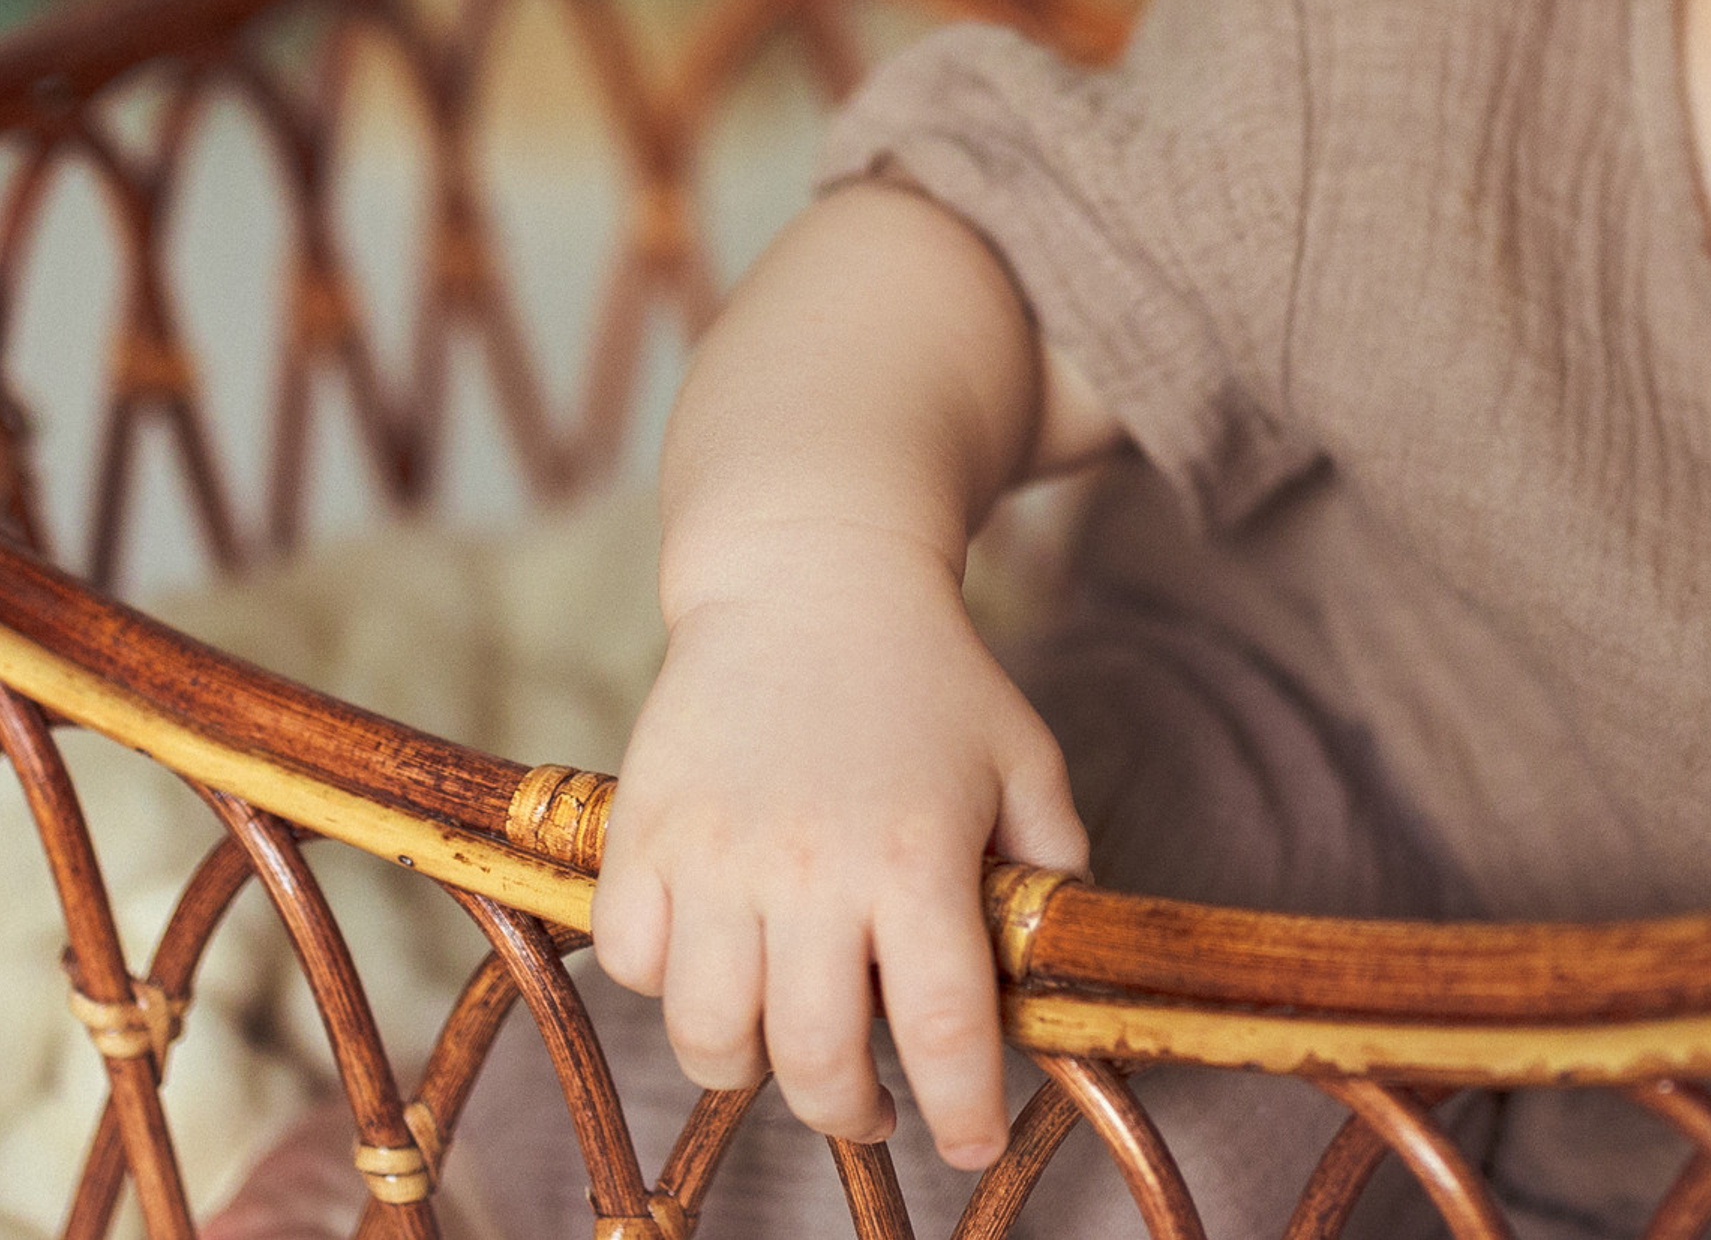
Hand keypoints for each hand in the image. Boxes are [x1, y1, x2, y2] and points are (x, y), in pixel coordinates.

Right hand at [588, 535, 1087, 1168]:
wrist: (811, 574)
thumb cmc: (930, 674)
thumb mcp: (1022, 757)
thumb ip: (1052, 866)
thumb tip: (1065, 974)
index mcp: (920, 854)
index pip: (946, 1032)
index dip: (964, 1114)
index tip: (971, 1145)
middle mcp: (814, 866)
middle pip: (818, 1064)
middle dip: (856, 1116)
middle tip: (877, 1109)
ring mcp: (718, 853)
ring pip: (711, 1040)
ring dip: (755, 1068)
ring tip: (791, 1040)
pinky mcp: (644, 832)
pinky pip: (635, 968)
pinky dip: (671, 988)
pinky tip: (719, 958)